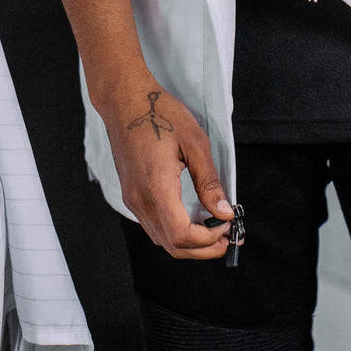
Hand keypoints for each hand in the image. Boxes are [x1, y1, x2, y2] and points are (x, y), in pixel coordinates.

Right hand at [102, 77, 234, 258]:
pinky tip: (192, 219)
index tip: (226, 229)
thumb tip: (223, 212)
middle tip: (226, 238)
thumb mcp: (195, 141)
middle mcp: (140, 199)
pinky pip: (153, 226)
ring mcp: (132, 199)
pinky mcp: (131, 195)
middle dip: (202, 249)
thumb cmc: (159, 113)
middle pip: (171, 245)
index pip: (181, 235)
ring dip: (188, 243)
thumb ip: (209, 181)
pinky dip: (174, 231)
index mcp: (157, 185)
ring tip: (213, 230)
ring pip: (160, 239)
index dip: (207, 240)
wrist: (124, 100)